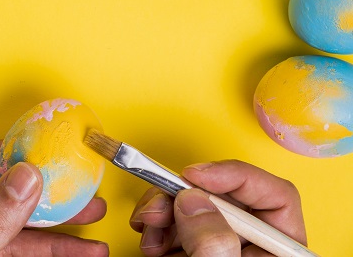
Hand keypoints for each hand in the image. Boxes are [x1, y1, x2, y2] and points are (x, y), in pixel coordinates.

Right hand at [129, 160, 306, 255]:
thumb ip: (213, 242)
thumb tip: (192, 201)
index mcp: (276, 250)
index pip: (274, 195)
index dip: (234, 175)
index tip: (194, 175)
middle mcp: (249, 243)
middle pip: (223, 194)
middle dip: (182, 195)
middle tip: (159, 205)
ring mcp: (219, 244)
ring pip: (191, 204)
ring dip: (160, 210)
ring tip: (148, 227)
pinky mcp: (192, 247)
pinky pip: (172, 222)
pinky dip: (153, 225)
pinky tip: (148, 237)